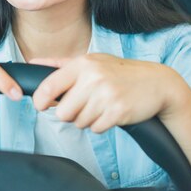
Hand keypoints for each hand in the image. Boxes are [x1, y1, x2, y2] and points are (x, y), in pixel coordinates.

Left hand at [31, 54, 187, 132]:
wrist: (158, 83)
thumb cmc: (118, 72)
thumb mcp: (91, 61)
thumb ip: (60, 64)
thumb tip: (32, 63)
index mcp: (82, 64)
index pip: (49, 86)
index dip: (40, 100)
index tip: (41, 106)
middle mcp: (93, 78)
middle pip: (62, 112)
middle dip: (70, 114)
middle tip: (82, 106)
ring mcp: (106, 95)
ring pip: (79, 122)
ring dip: (87, 119)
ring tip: (100, 106)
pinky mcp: (118, 112)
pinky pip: (96, 129)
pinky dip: (101, 125)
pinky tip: (110, 113)